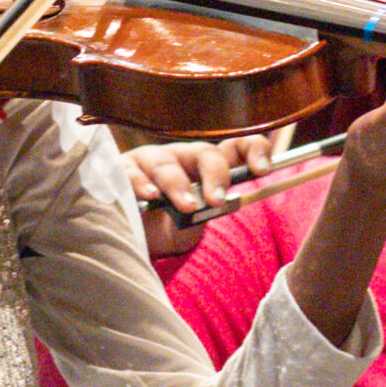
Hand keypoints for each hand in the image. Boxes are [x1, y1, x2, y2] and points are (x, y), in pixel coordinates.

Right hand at [126, 135, 276, 255]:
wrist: (132, 238)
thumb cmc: (169, 226)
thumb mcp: (195, 222)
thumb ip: (208, 210)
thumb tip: (221, 203)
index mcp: (208, 166)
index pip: (236, 148)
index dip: (253, 151)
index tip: (263, 170)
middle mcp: (183, 157)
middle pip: (205, 154)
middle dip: (215, 176)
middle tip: (217, 201)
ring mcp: (152, 160)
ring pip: (167, 164)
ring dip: (177, 185)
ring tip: (186, 206)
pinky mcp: (122, 169)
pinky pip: (132, 173)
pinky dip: (141, 184)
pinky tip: (149, 197)